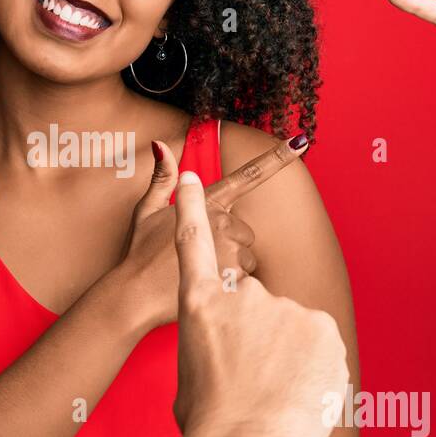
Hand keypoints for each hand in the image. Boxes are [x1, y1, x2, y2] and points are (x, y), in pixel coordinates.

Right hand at [117, 134, 310, 328]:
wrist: (135, 295)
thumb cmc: (139, 254)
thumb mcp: (146, 211)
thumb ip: (163, 178)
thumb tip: (162, 145)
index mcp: (205, 202)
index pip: (246, 177)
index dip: (275, 158)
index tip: (300, 141)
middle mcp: (221, 220)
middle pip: (244, 233)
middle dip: (227, 246)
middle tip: (198, 258)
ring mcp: (228, 247)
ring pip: (246, 258)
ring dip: (229, 268)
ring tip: (200, 275)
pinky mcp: (233, 273)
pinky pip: (245, 280)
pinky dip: (229, 287)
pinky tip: (207, 290)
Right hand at [171, 169, 348, 436]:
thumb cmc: (207, 424)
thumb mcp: (188, 378)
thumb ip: (207, 349)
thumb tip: (218, 354)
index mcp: (199, 305)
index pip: (192, 242)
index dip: (192, 206)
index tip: (192, 177)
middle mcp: (240, 295)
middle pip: (256, 304)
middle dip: (259, 337)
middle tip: (253, 380)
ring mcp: (283, 306)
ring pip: (291, 327)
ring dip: (287, 356)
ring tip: (274, 395)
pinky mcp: (321, 325)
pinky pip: (319, 343)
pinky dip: (313, 367)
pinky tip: (299, 393)